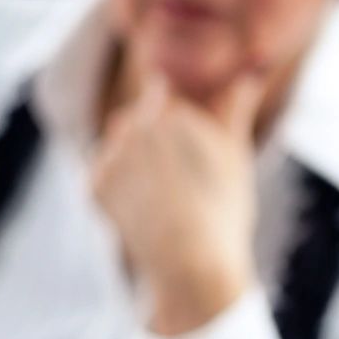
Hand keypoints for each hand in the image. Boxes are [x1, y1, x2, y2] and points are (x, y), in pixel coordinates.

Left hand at [92, 73, 262, 336]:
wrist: (190, 262)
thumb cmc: (222, 206)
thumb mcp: (234, 155)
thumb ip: (232, 111)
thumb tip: (245, 76)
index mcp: (167, 112)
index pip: (159, 93)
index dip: (172, 114)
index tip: (184, 143)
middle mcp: (131, 127)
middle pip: (134, 119)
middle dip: (150, 137)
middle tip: (177, 174)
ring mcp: (109, 156)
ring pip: (116, 145)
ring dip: (130, 157)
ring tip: (163, 191)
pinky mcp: (93, 185)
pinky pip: (104, 175)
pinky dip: (119, 188)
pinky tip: (145, 208)